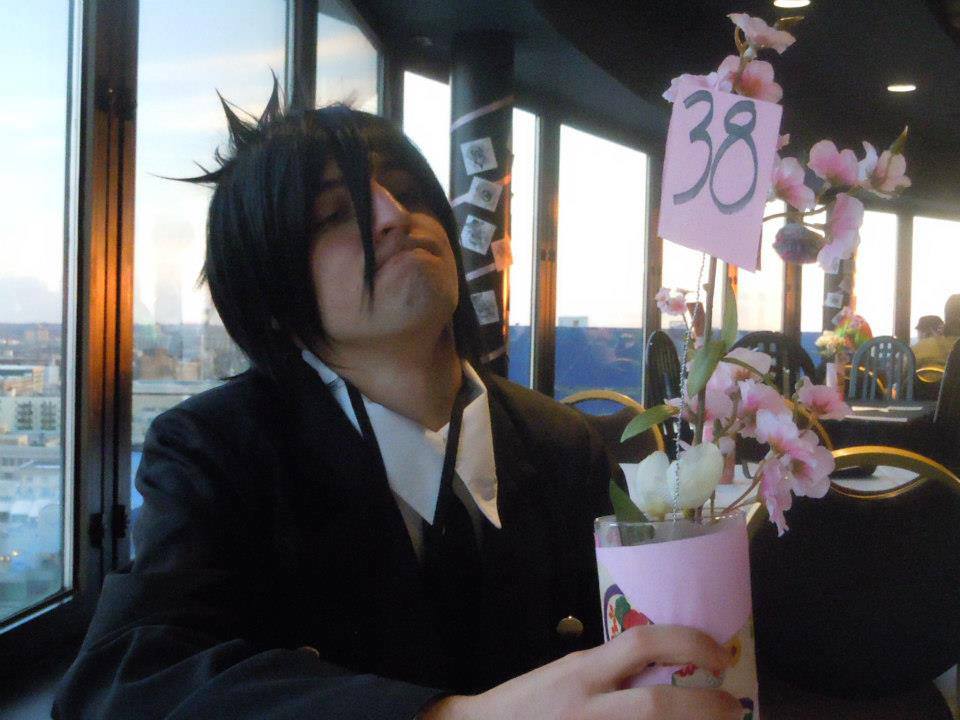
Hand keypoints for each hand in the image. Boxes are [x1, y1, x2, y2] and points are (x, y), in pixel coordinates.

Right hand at [422, 625, 742, 719]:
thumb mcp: (568, 674)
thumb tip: (665, 669)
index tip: (717, 652)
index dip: (689, 642)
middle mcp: (587, 706)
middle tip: (732, 706)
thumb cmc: (529, 704)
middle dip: (707, 707)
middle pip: (659, 706)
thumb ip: (609, 672)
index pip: (643, 643)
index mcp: (583, 671)